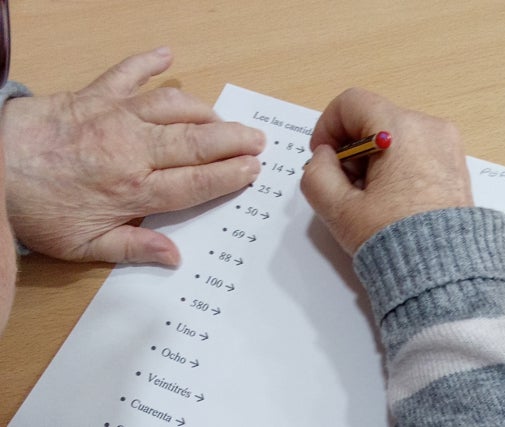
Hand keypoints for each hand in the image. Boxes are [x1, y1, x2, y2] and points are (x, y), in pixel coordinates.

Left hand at [0, 47, 264, 264]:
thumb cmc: (34, 208)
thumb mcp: (81, 244)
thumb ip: (132, 247)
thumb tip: (175, 256)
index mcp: (133, 190)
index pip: (195, 183)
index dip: (229, 176)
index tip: (253, 170)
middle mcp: (133, 150)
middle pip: (196, 144)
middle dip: (233, 142)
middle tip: (258, 140)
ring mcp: (116, 117)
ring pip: (176, 109)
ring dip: (206, 113)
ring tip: (224, 121)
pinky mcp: (96, 95)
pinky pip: (128, 73)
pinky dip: (148, 62)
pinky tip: (167, 54)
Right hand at [301, 88, 472, 254]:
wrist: (444, 270)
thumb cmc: (392, 238)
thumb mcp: (338, 209)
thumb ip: (316, 173)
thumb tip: (325, 156)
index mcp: (400, 129)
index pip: (351, 102)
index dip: (328, 126)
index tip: (323, 157)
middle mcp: (429, 127)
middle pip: (374, 118)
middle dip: (351, 147)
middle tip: (346, 186)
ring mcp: (447, 143)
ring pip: (395, 134)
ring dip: (373, 158)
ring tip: (370, 197)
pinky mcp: (455, 162)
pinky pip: (417, 148)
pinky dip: (397, 164)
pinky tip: (392, 199)